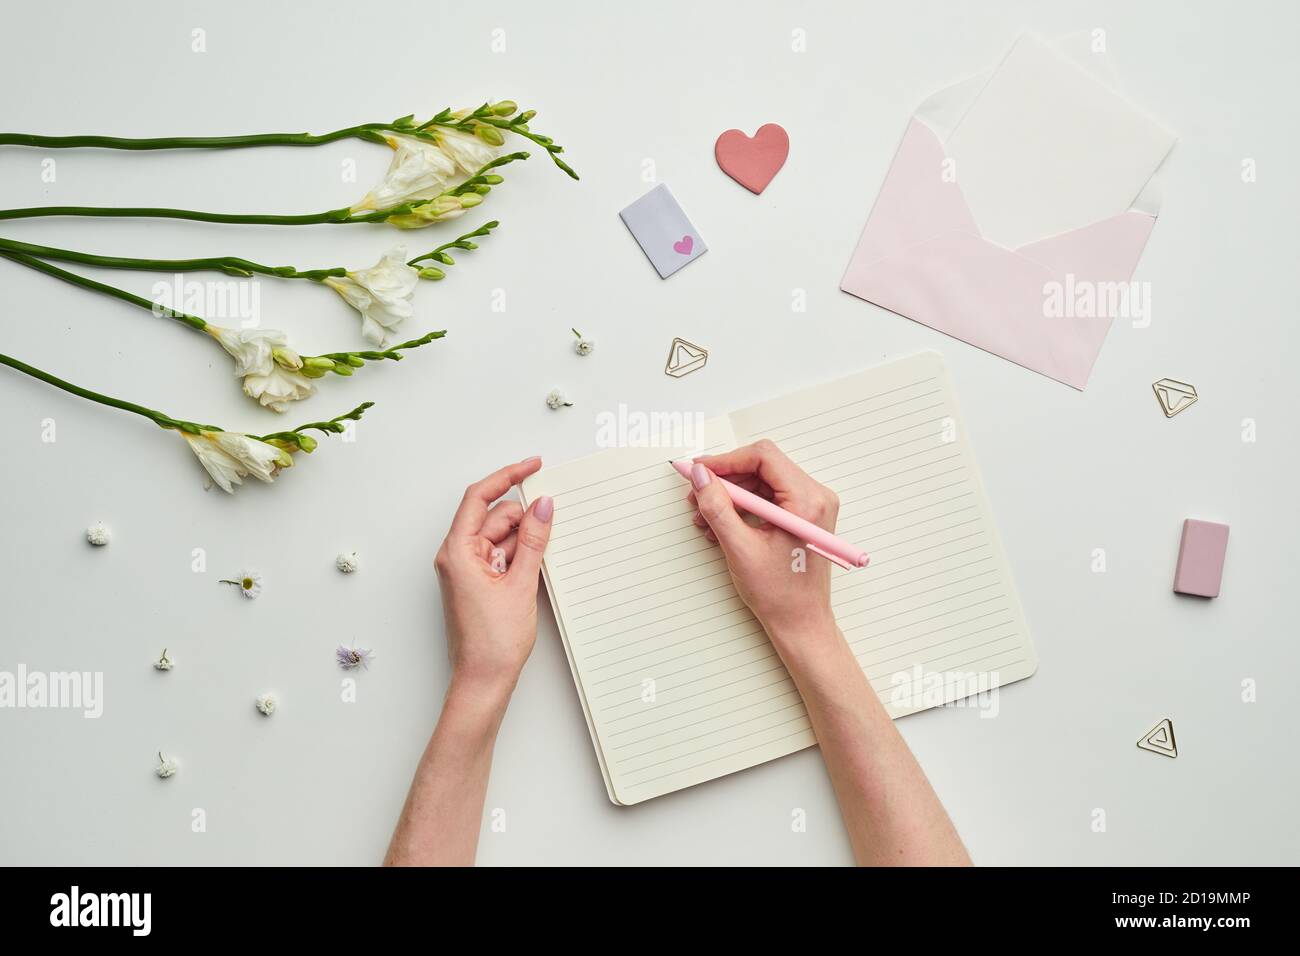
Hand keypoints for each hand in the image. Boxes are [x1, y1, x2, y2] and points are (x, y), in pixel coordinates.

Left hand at [434, 457, 554, 700]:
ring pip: (500, 537)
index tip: (532, 465)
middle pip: (493, 517)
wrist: (483, 681)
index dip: (507, 476)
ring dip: (524, 538)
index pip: (479, 498)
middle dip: (523, 516)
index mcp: (457, 551)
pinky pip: (500, 556)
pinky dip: (520, 554)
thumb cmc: (492, 642)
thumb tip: (543, 506)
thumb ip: (534, 541)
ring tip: (547, 550)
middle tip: (553, 516)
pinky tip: (539, 562)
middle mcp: (457, 557)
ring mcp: (467, 570)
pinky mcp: (477, 583)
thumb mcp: (521, 584)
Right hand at [688, 440, 839, 648]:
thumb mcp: (739, 548)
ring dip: (731, 494)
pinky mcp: (803, 515)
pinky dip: (742, 505)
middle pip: (762, 466)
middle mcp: (815, 497)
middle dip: (725, 479)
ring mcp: (811, 505)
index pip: (763, 457)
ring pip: (762, 480)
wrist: (800, 622)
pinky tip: (722, 523)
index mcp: (807, 502)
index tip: (699, 471)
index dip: (725, 461)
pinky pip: (768, 496)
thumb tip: (701, 476)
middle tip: (697, 494)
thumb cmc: (780, 594)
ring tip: (705, 515)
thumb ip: (717, 507)